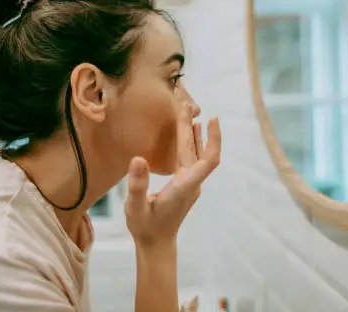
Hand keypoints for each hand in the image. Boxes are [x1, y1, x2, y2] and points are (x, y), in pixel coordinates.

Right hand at [124, 103, 221, 246]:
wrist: (156, 244)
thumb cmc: (145, 227)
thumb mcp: (135, 207)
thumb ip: (138, 184)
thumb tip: (138, 158)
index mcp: (184, 187)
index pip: (207, 161)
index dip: (212, 139)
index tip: (212, 119)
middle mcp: (192, 183)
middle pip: (199, 151)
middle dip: (193, 127)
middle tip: (186, 103)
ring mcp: (191, 184)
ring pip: (197, 154)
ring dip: (194, 133)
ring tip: (188, 111)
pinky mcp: (186, 184)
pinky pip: (193, 159)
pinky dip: (191, 143)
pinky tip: (190, 132)